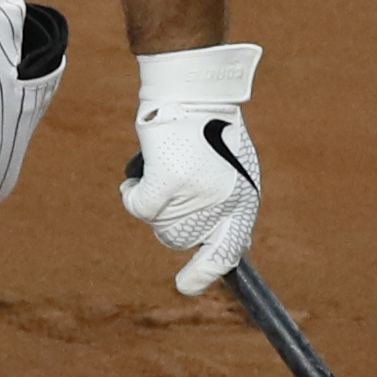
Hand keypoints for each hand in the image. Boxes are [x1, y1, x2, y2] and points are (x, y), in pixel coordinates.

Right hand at [121, 42, 260, 294]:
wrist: (190, 90)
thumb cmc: (210, 129)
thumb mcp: (233, 172)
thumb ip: (232, 209)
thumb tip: (236, 251)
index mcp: (244, 202)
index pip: (228, 253)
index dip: (205, 273)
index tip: (186, 286)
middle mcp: (224, 204)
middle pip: (179, 238)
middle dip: (168, 215)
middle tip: (174, 181)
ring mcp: (197, 196)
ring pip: (158, 222)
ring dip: (152, 198)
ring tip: (164, 165)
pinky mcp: (168, 183)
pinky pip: (138, 207)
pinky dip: (132, 192)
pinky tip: (139, 173)